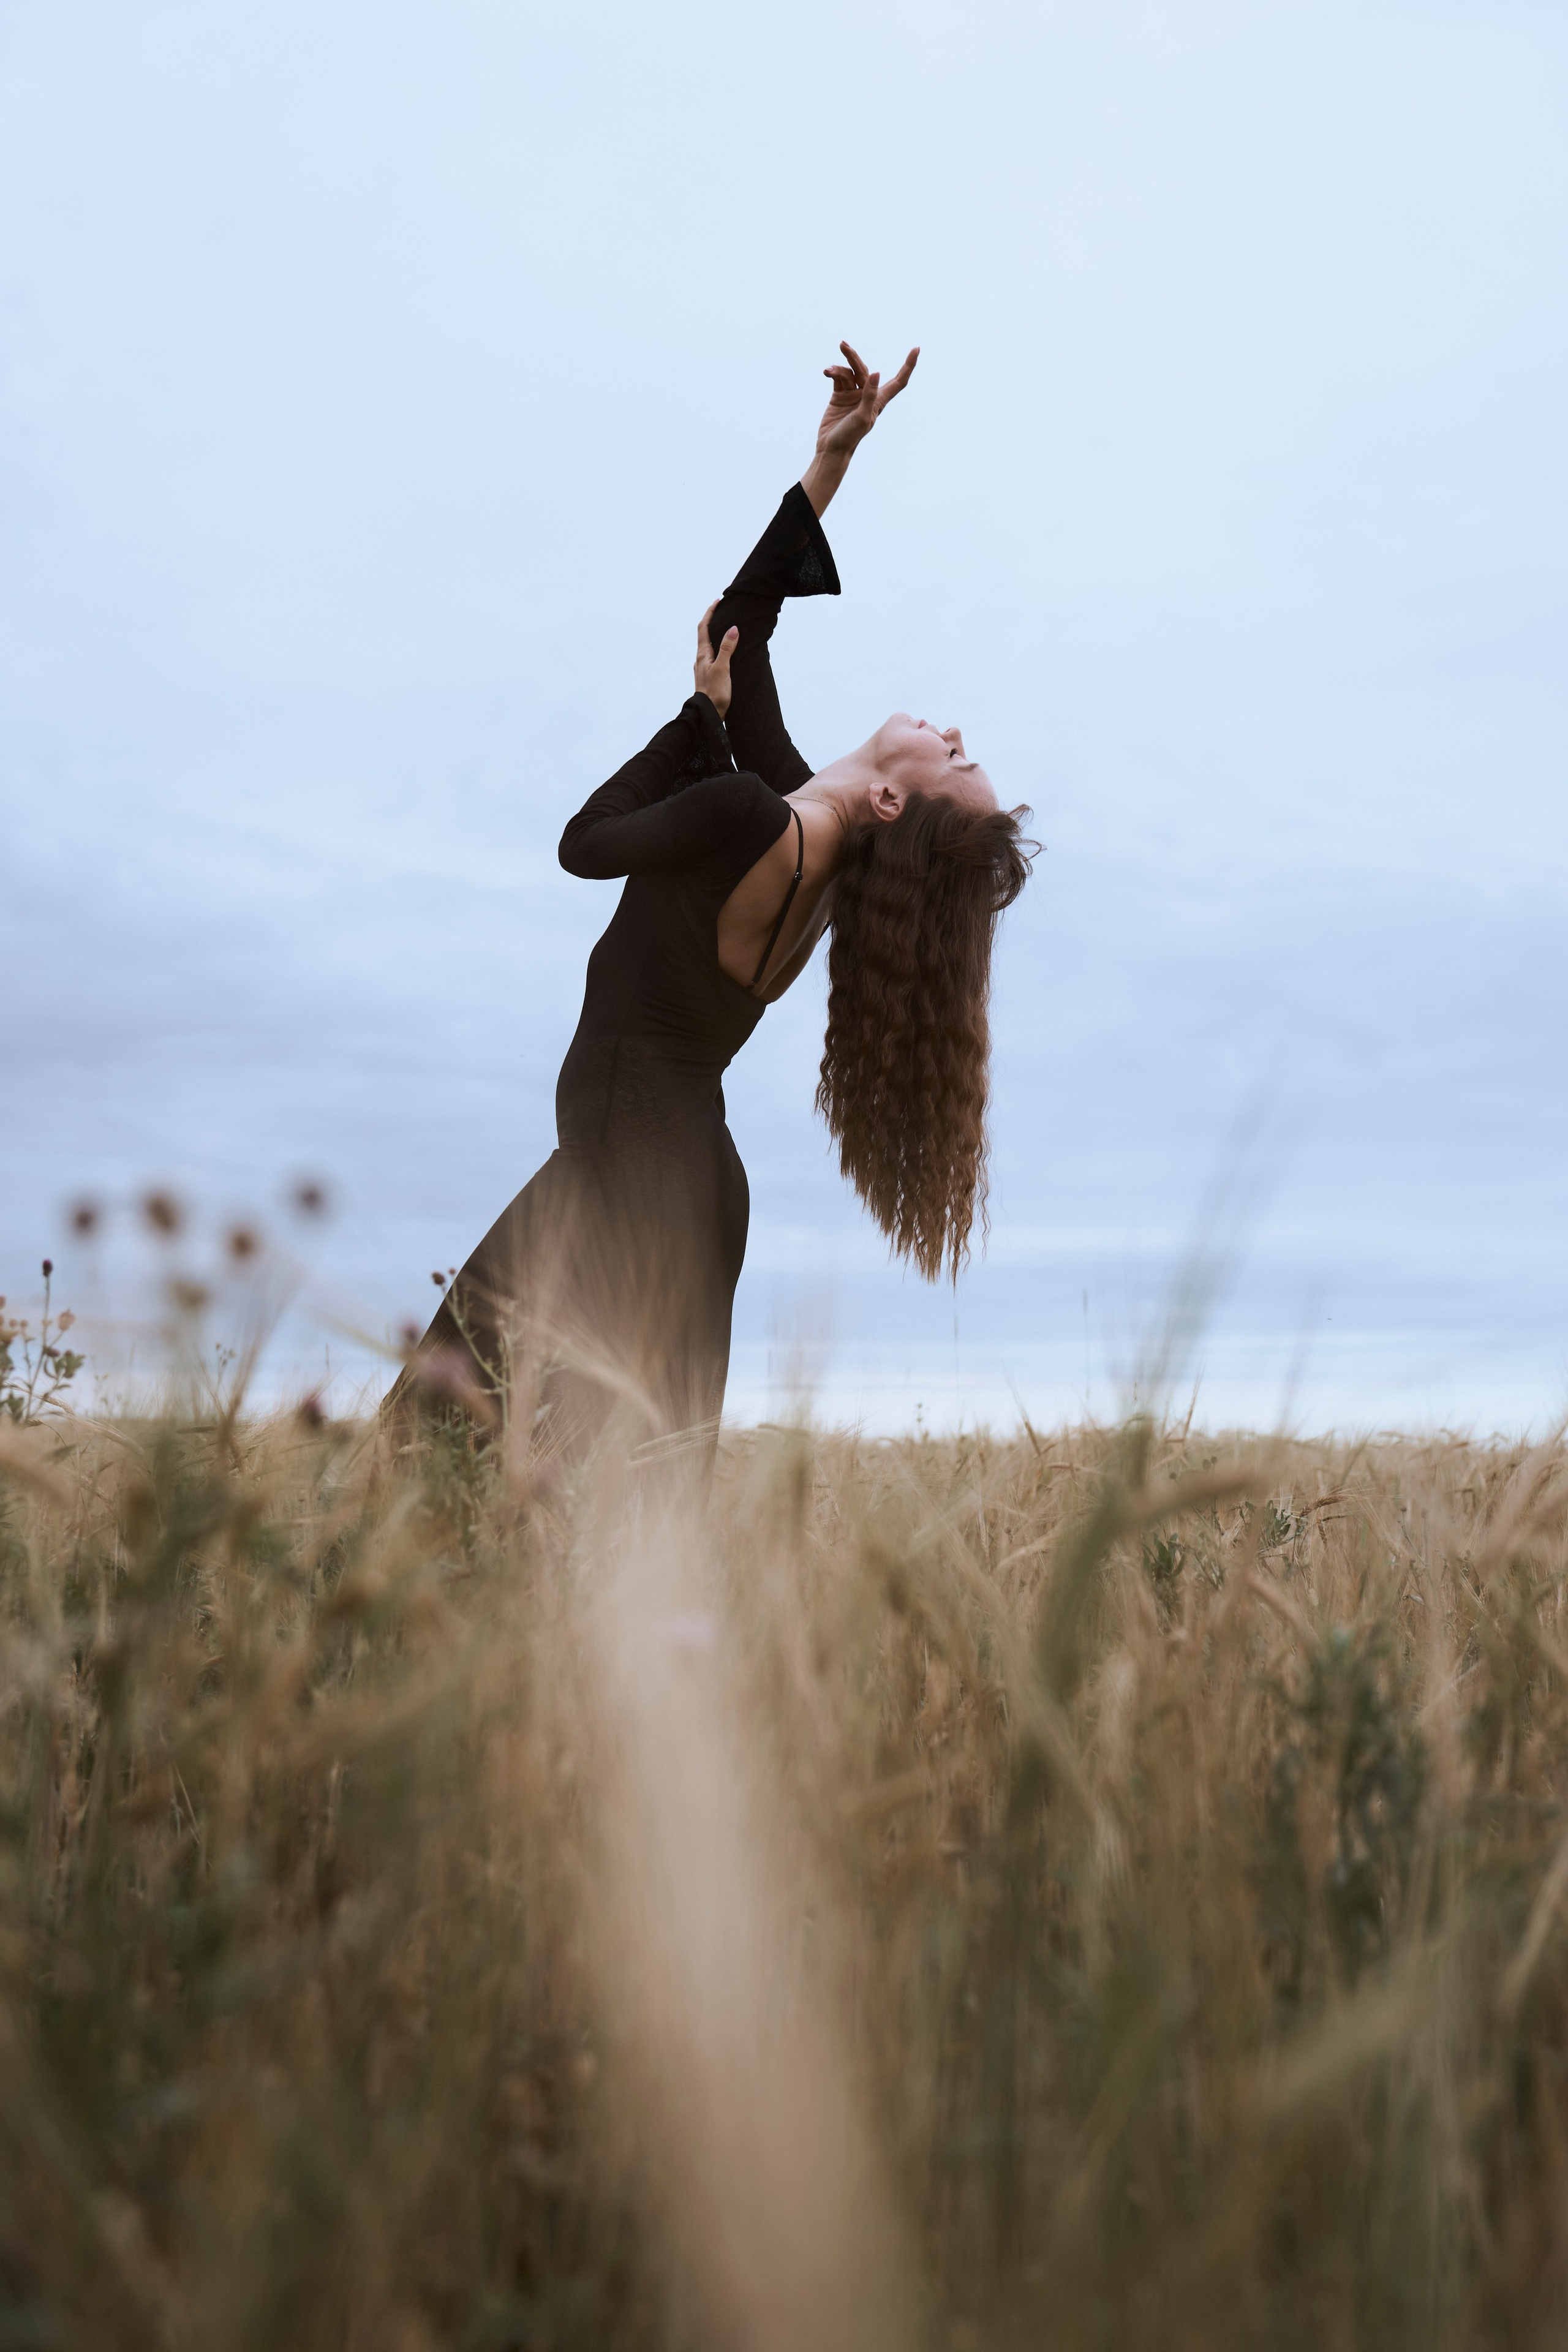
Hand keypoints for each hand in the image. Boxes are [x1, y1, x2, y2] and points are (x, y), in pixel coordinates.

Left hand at [694, 602, 737, 718]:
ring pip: (708, 645)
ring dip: (715, 634)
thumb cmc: (714, 693)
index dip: (710, 613)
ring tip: (726, 628)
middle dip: (712, 621)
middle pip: (704, 634)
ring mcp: (703, 667)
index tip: (717, 601)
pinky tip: (725, 652)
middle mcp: (701, 659)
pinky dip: (718, 647)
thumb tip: (733, 629)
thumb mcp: (722, 668)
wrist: (707, 715)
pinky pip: (713, 655)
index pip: (703, 627)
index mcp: (702, 654)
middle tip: (722, 611)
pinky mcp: (708, 676)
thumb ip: (727, 648)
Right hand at [814, 340, 918, 460]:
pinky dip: (833, 373)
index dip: (908, 365)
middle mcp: (867, 395)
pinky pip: (839, 379)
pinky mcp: (839, 396)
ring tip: (827, 371)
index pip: (899, 381)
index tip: (916, 349)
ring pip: (849, 373)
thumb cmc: (849, 438)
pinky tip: (826, 372)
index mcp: (879, 401)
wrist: (831, 449)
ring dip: (838, 368)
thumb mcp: (862, 417)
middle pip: (864, 370)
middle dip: (854, 357)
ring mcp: (853, 395)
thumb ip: (869, 396)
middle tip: (843, 345)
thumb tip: (877, 373)